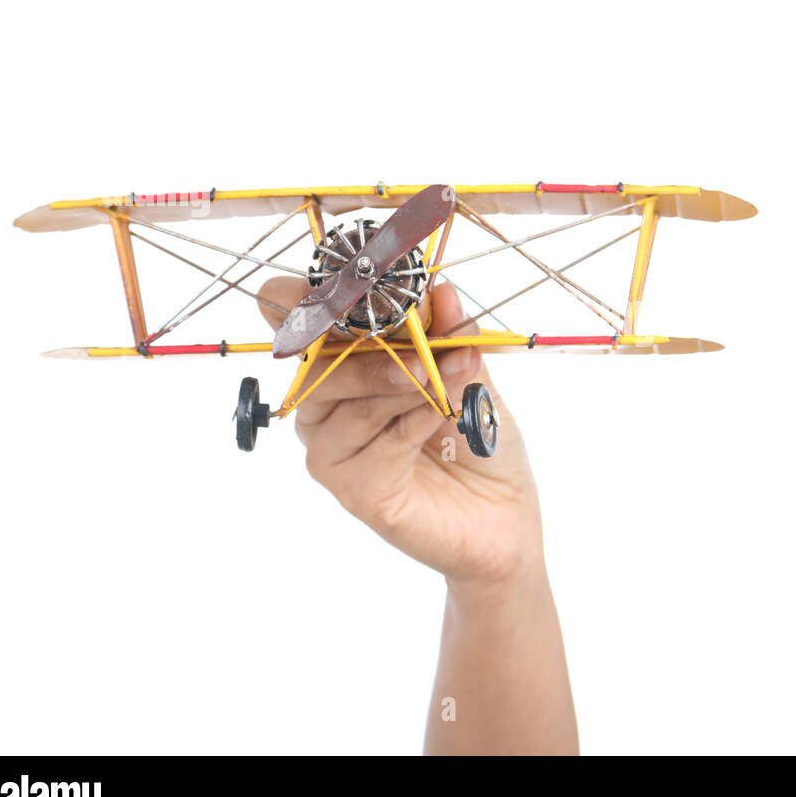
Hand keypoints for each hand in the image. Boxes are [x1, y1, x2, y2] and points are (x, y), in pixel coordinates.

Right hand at [256, 278, 542, 589]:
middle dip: (368, 338)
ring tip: (446, 378)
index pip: (290, 311)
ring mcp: (331, 447)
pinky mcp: (351, 488)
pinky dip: (411, 421)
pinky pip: (371, 442)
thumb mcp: (469, 372)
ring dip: (400, 379)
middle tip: (420, 339)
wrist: (504, 514)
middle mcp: (323, 402)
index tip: (361, 282)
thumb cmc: (478, 439)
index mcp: (341, 360)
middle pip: (309, 352)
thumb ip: (450, 333)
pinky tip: (441, 418)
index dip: (311, 293)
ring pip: (339, 395)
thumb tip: (440, 290)